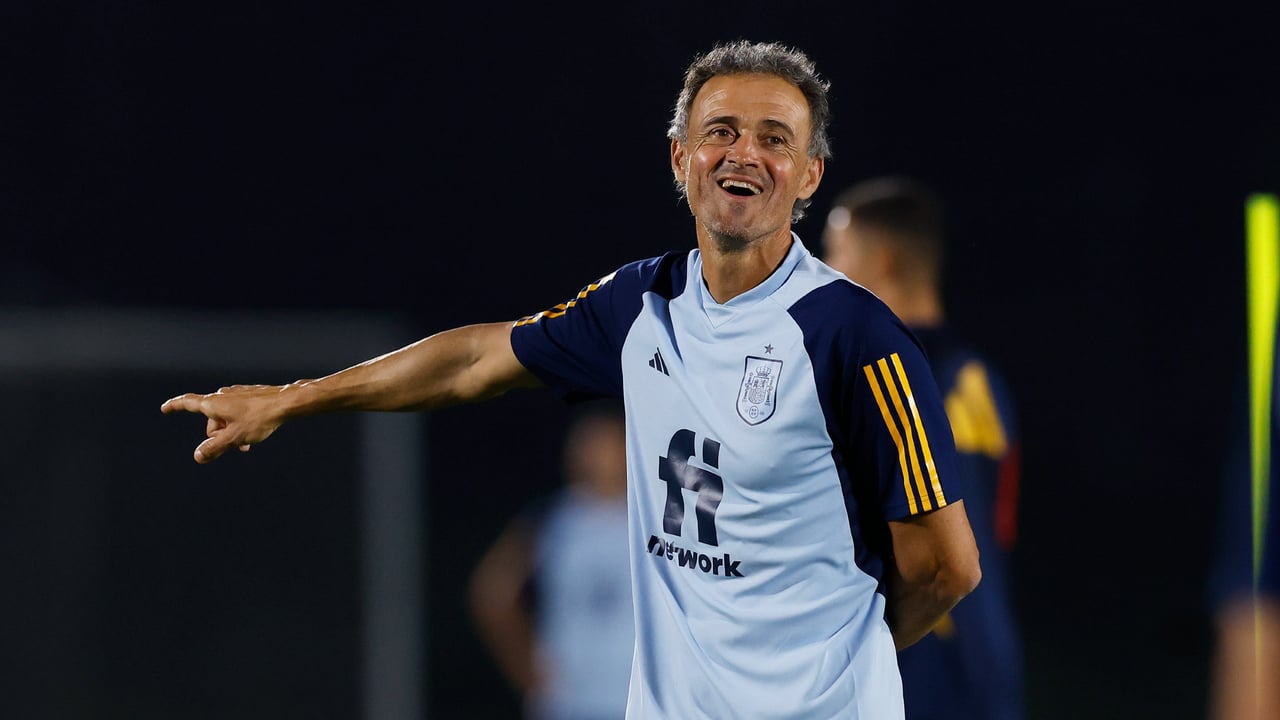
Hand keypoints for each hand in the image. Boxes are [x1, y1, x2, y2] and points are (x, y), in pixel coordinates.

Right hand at [161, 384, 287, 463]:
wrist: (286, 403)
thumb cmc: (259, 418)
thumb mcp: (234, 437)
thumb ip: (215, 448)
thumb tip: (198, 457)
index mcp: (213, 404)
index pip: (188, 403)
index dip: (175, 406)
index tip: (165, 408)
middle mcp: (222, 396)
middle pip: (211, 422)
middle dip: (220, 436)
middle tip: (238, 444)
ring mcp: (236, 395)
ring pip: (226, 420)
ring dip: (232, 432)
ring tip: (248, 441)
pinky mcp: (248, 397)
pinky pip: (237, 414)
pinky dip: (240, 425)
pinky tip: (254, 432)